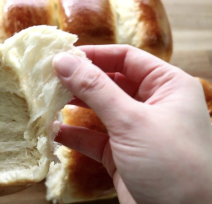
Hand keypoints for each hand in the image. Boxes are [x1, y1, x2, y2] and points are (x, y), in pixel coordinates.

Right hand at [53, 45, 211, 203]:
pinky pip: (94, 137)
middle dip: (80, 82)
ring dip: (74, 107)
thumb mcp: (131, 120)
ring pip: (99, 110)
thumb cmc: (170, 163)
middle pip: (109, 83)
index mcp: (166, 85)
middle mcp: (151, 104)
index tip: (63, 57)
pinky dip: (75, 135)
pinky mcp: (121, 154)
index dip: (94, 56)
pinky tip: (54, 131)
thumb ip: (95, 89)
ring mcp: (135, 130)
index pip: (125, 59)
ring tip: (48, 101)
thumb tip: (63, 61)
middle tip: (50, 79)